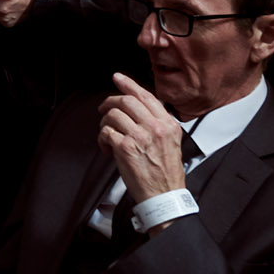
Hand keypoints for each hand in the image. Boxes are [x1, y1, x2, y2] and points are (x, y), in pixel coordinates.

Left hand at [100, 73, 188, 211]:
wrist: (164, 195)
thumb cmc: (166, 172)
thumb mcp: (171, 142)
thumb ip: (158, 124)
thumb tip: (138, 110)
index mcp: (168, 124)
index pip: (146, 96)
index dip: (129, 84)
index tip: (118, 78)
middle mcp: (155, 127)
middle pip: (126, 101)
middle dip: (110, 102)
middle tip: (103, 109)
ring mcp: (140, 136)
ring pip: (113, 114)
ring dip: (105, 123)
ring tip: (107, 135)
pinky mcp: (126, 148)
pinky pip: (106, 132)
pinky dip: (102, 139)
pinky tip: (107, 148)